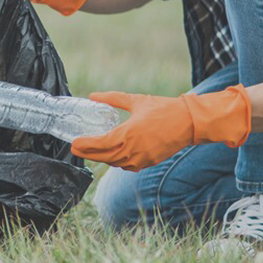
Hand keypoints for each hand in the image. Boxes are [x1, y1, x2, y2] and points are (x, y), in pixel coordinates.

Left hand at [71, 85, 252, 170]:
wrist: (188, 123)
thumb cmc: (162, 108)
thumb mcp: (136, 100)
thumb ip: (112, 98)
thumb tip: (93, 95)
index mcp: (127, 134)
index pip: (99, 144)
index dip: (84, 145)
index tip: (73, 143)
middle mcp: (132, 150)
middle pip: (103, 157)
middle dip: (88, 153)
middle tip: (76, 148)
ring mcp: (140, 159)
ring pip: (114, 163)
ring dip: (102, 158)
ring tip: (91, 151)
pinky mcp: (148, 162)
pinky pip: (127, 166)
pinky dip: (117, 162)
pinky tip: (112, 156)